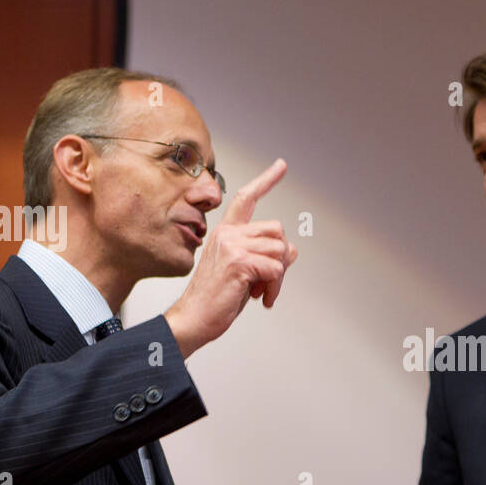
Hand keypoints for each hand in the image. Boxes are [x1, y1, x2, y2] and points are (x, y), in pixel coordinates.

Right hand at [165, 158, 298, 357]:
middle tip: (268, 281)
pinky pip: (276, 269)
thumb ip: (263, 254)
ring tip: (263, 292)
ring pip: (280, 250)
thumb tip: (291, 250)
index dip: (266, 180)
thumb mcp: (244, 270)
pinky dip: (275, 287)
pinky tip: (261, 298)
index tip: (281, 165)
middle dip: (281, 259)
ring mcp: (232, 246)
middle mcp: (228, 233)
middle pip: (277, 231)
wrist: (194, 318)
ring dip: (279, 277)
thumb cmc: (216, 297)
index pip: (246, 198)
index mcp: (226, 232)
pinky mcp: (239, 262)